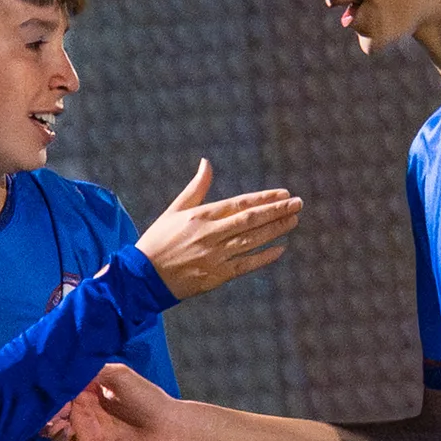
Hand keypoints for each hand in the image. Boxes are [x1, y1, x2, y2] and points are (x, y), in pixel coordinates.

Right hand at [46, 361, 188, 440]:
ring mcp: (83, 433)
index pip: (57, 389)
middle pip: (50, 410)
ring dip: (45, 424)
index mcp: (86, 392)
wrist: (170, 429)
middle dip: (42, 407)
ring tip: (53, 418)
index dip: (47, 388)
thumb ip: (91, 370)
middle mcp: (81, 412)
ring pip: (51, 430)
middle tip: (43, 404)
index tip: (41, 384)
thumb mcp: (118, 375)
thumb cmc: (148, 397)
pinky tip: (65, 430)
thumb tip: (62, 366)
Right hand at [134, 159, 300, 297]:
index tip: (284, 194)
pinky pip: (246, 265)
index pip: (240, 204)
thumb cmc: (158, 240)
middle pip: (251, 220)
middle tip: (298, 204)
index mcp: (201, 216)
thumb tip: (207, 163)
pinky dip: (264, 257)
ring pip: (252, 241)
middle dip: (277, 211)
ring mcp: (214, 256)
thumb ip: (196, 188)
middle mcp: (210, 234)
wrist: (142, 277)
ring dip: (275, 230)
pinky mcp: (216, 276)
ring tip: (293, 221)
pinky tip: (280, 248)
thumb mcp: (174, 210)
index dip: (264, 199)